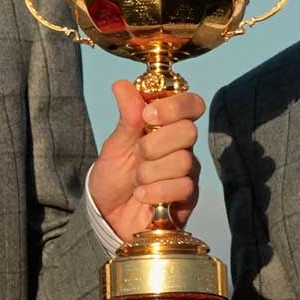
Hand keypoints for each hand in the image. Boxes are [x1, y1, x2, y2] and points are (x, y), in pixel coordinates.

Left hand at [88, 80, 204, 241]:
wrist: (108, 214)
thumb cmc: (114, 175)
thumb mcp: (115, 145)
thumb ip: (126, 117)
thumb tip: (122, 84)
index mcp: (168, 125)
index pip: (191, 104)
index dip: (175, 106)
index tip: (149, 115)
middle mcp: (183, 146)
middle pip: (188, 131)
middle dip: (155, 144)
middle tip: (137, 154)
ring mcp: (187, 171)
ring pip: (183, 161)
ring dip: (150, 171)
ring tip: (136, 180)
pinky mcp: (188, 196)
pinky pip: (183, 187)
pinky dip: (156, 191)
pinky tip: (142, 195)